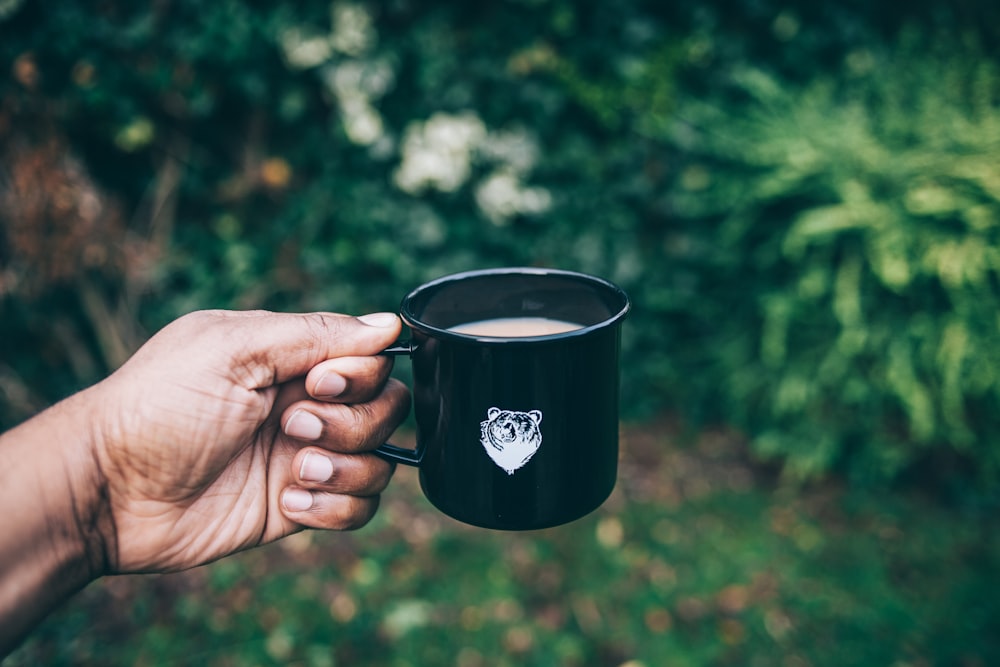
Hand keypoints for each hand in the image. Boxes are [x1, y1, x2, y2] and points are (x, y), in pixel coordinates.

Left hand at [90, 309, 408, 572]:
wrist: (108, 491)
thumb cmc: (159, 407)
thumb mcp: (234, 349)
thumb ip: (316, 333)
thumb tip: (389, 324)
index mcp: (290, 358)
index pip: (372, 359)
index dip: (361, 375)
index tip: (316, 384)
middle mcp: (304, 405)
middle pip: (387, 410)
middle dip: (352, 424)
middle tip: (292, 428)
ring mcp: (304, 458)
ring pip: (380, 462)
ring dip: (346, 470)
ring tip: (294, 474)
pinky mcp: (298, 507)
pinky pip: (359, 510)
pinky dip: (335, 509)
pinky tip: (288, 503)